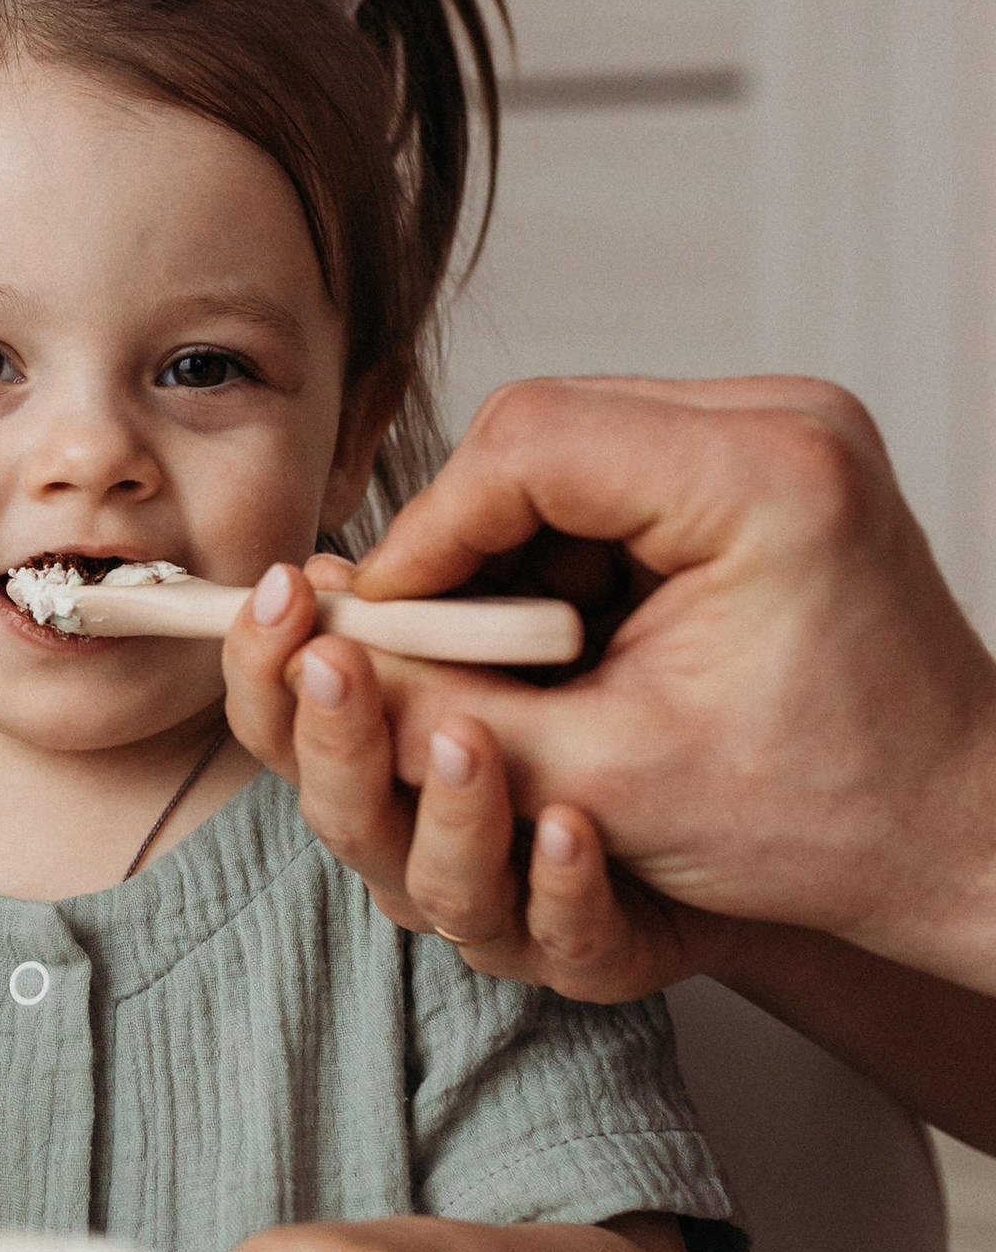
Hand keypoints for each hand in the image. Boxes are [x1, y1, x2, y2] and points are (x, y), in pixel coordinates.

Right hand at [225, 566, 715, 1000]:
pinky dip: (565, 889)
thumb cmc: (643, 727)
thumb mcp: (532, 656)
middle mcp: (431, 851)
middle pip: (346, 814)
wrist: (769, 836)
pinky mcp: (602, 953)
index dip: (274, 661)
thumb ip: (433, 639)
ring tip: (468, 741)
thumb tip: (331, 578)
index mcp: (388, 773)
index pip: (290, 726)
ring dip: (452, 815)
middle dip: (339, 736)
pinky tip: (572, 832)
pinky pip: (573, 940)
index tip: (289, 590)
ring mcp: (514, 915)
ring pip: (445, 893)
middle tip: (337, 665)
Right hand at [336, 378, 995, 983]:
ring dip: (510, 556)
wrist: (960, 833)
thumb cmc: (827, 821)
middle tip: (422, 652)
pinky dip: (565, 558)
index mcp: (763, 475)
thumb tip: (320, 664)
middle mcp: (783, 418)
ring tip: (505, 667)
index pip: (525, 442)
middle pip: (541, 432)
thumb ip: (448, 718)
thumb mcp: (608, 782)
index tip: (372, 626)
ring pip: (569, 453)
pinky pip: (619, 479)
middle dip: (461, 548)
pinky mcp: (775, 463)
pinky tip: (565, 645)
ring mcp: (785, 431)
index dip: (422, 538)